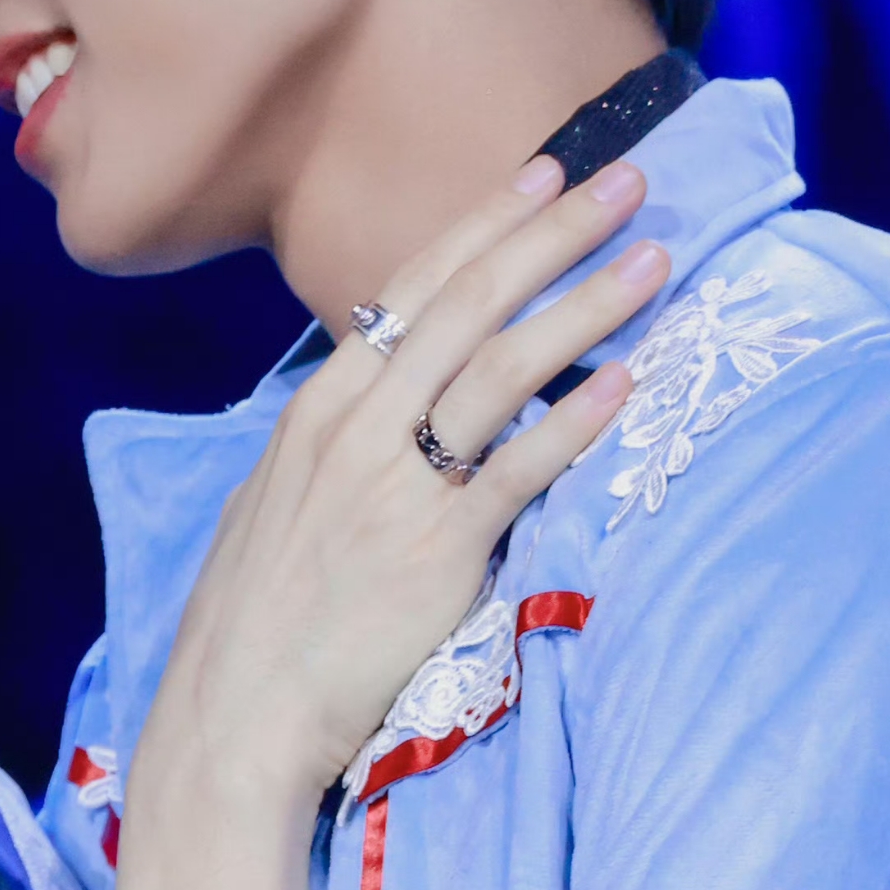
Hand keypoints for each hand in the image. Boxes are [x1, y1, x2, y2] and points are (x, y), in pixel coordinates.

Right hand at [103, 156, 661, 889]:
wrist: (235, 716)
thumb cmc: (257, 623)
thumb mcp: (277, 504)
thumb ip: (337, 443)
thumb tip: (387, 401)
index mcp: (317, 409)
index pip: (412, 290)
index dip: (485, 225)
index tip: (545, 173)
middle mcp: (355, 426)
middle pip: (471, 302)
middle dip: (555, 232)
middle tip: (628, 180)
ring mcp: (396, 484)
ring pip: (506, 365)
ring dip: (586, 303)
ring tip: (654, 261)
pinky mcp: (436, 549)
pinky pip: (520, 466)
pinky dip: (578, 418)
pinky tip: (630, 381)